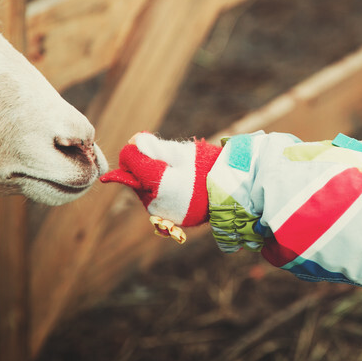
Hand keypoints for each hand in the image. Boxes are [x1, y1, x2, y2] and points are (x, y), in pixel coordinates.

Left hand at [100, 132, 220, 226]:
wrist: (232, 190)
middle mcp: (155, 202)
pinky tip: (178, 184)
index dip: (134, 149)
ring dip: (152, 180)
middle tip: (165, 158)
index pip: (129, 160)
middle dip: (143, 166)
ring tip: (176, 172)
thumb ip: (154, 147)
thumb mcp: (181, 152)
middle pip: (135, 178)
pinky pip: (157, 202)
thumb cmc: (208, 166)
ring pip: (145, 191)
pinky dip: (162, 192)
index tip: (146, 143)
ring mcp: (163, 213)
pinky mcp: (171, 220)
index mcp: (158, 182)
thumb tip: (132, 140)